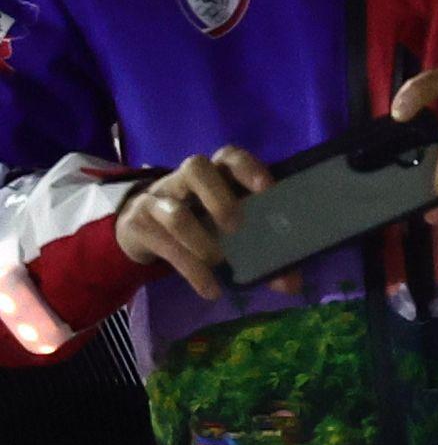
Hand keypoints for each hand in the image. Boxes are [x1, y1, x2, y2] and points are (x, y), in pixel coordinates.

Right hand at [112, 151, 268, 294]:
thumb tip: (292, 283)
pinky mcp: (139, 224)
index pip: (229, 156)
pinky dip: (190, 270)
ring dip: (199, 240)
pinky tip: (209, 288)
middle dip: (219, 197)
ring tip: (218, 262)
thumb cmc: (198, 221)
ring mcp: (157, 198)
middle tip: (236, 227)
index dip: (248, 167)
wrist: (141, 229)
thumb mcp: (226, 229)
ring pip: (175, 212)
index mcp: (214, 172)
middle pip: (196, 168)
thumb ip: (261, 250)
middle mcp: (183, 178)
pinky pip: (163, 244)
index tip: (267, 188)